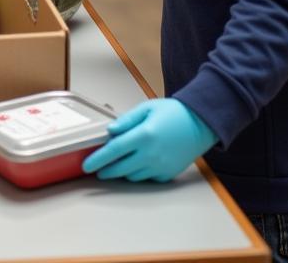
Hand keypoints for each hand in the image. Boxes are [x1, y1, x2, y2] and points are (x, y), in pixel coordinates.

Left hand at [83, 98, 217, 182]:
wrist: (201, 124)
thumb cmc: (174, 112)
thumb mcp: (147, 108)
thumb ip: (126, 120)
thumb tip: (110, 130)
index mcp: (144, 135)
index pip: (114, 150)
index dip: (98, 159)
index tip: (86, 165)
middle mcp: (152, 154)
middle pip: (121, 168)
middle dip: (105, 170)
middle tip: (96, 169)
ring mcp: (161, 166)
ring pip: (133, 176)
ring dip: (121, 172)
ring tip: (115, 164)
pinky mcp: (169, 173)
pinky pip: (147, 178)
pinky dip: (138, 173)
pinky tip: (135, 164)